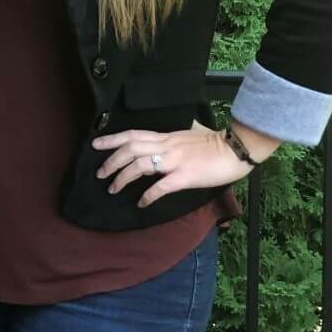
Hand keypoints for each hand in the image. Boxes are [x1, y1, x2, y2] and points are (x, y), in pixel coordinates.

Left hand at [92, 122, 250, 207]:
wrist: (236, 149)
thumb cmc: (216, 142)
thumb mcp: (192, 131)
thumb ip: (179, 133)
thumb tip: (179, 128)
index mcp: (166, 136)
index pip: (132, 134)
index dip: (112, 139)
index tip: (95, 144)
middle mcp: (166, 146)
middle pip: (130, 149)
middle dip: (111, 161)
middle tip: (99, 173)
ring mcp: (174, 161)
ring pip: (139, 166)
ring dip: (122, 178)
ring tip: (113, 188)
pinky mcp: (185, 177)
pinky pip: (160, 187)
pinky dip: (148, 195)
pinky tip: (141, 203)